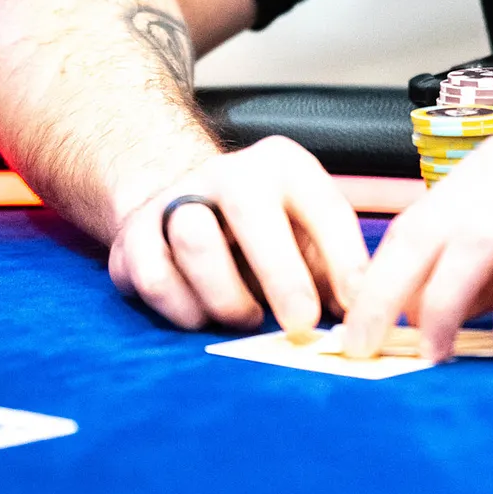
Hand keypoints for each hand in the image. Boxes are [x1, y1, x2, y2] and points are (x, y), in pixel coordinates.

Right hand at [108, 136, 372, 336]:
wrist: (181, 204)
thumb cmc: (265, 233)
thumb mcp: (309, 236)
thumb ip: (335, 269)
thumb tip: (360, 316)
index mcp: (284, 168)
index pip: (324, 208)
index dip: (345, 261)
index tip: (358, 306)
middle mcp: (227, 173)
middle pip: (251, 212)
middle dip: (280, 276)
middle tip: (300, 326)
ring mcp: (175, 200)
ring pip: (194, 240)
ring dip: (226, 295)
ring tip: (244, 318)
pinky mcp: (132, 237)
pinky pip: (154, 278)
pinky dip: (182, 308)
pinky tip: (201, 316)